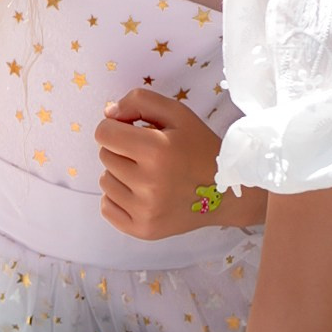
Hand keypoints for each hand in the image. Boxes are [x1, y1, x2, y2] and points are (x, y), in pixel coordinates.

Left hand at [95, 89, 233, 239]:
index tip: (133, 131)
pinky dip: (118, 198)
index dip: (116, 128)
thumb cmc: (201, 148)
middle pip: (104, 156)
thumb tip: (107, 114)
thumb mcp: (178, 113)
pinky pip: (106, 208)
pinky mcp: (143, 230)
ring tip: (148, 174)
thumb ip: (139, 101)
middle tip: (147, 154)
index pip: (104, 134)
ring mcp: (145, 211)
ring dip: (120, 174)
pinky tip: (140, 193)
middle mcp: (148, 184)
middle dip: (121, 150)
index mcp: (156, 150)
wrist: (227, 193)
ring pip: (105, 181)